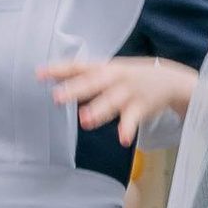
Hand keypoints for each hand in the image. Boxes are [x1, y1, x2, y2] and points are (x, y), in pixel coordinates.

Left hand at [40, 51, 195, 145]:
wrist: (169, 79)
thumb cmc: (129, 77)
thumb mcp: (108, 71)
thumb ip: (83, 77)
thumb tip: (52, 81)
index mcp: (103, 68)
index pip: (77, 67)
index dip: (58, 70)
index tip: (39, 75)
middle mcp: (114, 78)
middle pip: (92, 83)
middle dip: (75, 90)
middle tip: (57, 98)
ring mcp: (128, 92)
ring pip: (111, 102)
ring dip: (99, 111)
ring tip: (85, 121)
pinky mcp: (141, 107)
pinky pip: (132, 120)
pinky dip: (128, 130)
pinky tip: (123, 140)